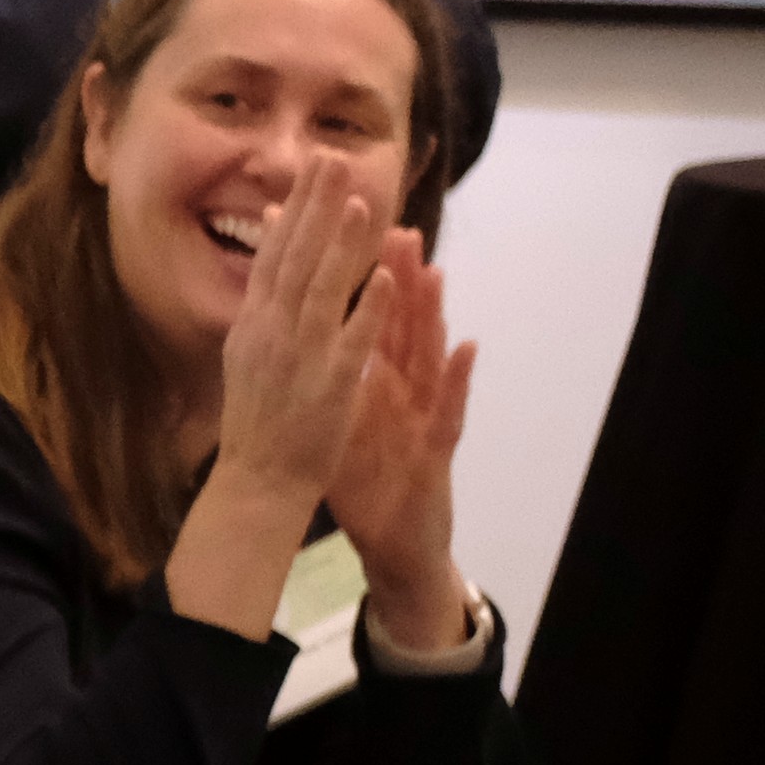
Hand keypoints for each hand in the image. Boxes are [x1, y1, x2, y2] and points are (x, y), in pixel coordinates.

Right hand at [211, 149, 404, 513]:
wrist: (257, 482)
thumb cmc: (257, 419)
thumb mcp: (246, 352)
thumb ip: (261, 297)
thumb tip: (270, 239)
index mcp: (252, 324)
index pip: (275, 254)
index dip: (297, 208)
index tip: (314, 167)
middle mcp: (271, 333)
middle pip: (296, 260)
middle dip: (316, 209)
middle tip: (333, 161)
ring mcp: (299, 358)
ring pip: (322, 292)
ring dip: (341, 248)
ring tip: (360, 204)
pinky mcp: (330, 385)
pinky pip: (352, 340)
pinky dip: (367, 307)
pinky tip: (385, 277)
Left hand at [318, 245, 475, 646]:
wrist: (394, 541)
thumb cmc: (366, 478)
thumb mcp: (340, 417)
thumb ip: (329, 374)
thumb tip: (298, 340)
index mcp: (373, 380)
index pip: (361, 318)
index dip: (350, 279)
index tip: (335, 234)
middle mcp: (403, 389)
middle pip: (400, 325)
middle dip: (398, 277)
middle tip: (394, 223)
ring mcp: (424, 414)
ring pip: (430, 356)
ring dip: (433, 313)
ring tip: (435, 268)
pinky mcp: (438, 448)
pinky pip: (451, 409)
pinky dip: (458, 378)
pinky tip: (467, 347)